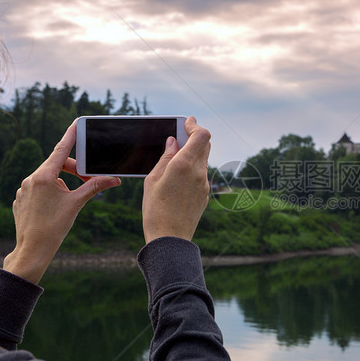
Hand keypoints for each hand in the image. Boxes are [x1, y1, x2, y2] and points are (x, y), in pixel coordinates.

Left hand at [3, 120, 120, 282]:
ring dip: (63, 183)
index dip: (71, 135)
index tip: (77, 123)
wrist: (32, 250)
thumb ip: (94, 187)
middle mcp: (31, 179)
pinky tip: (55, 208)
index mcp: (44, 176)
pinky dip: (51, 192)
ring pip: (48, 177)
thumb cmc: (54, 228)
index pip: (61, 149)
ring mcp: (24, 189)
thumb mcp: (76, 204)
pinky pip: (38, 188)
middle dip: (74, 171)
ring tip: (70, 200)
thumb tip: (114, 179)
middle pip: (57, 164)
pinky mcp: (21, 199)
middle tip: (89, 181)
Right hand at [142, 116, 210, 243]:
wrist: (170, 238)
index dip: (195, 126)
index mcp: (184, 165)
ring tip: (176, 157)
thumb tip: (173, 141)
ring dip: (193, 153)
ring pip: (203, 160)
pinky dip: (193, 168)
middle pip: (205, 145)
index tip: (187, 122)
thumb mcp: (153, 179)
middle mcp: (199, 172)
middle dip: (195, 137)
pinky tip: (179, 176)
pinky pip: (201, 174)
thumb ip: (166, 157)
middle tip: (181, 135)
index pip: (201, 135)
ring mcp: (204, 184)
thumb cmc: (155, 209)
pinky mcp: (205, 194)